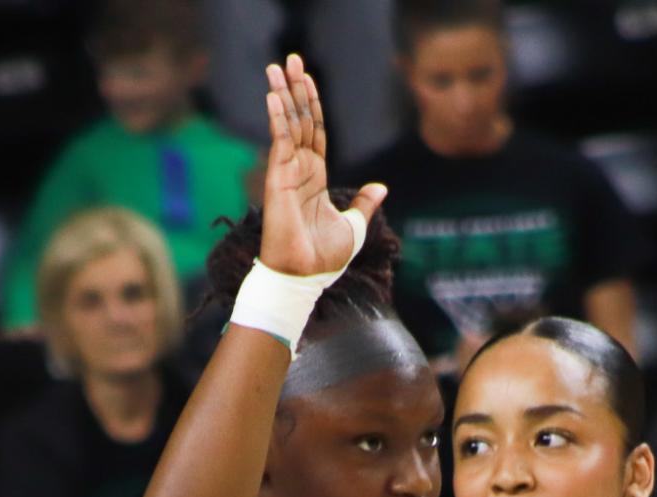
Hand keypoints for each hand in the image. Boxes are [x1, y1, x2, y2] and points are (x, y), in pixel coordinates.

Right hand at [259, 54, 385, 276]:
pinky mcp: (278, 180)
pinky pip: (280, 143)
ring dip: (281, 94)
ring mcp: (287, 173)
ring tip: (276, 66)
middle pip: (298, 120)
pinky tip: (275, 97)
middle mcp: (299, 170)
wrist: (304, 277)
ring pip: (287, 126)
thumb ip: (365, 204)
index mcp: (315, 178)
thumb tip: (381, 187)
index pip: (314, 132)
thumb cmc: (324, 259)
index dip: (312, 104)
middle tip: (289, 59)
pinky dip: (277, 119)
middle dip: (294, 89)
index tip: (307, 78)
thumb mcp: (355, 227)